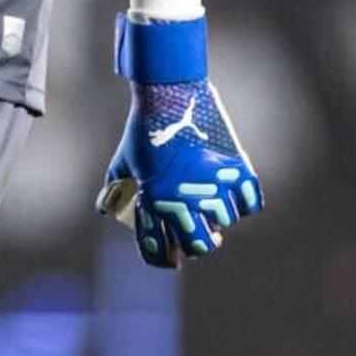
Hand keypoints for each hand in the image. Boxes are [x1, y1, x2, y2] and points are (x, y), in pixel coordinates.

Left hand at [96, 15, 263, 266]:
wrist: (170, 94)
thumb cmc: (143, 127)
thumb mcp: (123, 160)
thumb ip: (114, 188)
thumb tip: (105, 207)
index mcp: (155, 202)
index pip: (160, 249)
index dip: (165, 260)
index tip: (172, 260)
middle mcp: (185, 200)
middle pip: (202, 246)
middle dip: (202, 243)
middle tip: (203, 234)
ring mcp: (212, 185)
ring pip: (226, 222)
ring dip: (222, 217)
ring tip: (216, 204)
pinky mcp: (235, 168)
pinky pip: (250, 201)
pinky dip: (246, 201)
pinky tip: (238, 195)